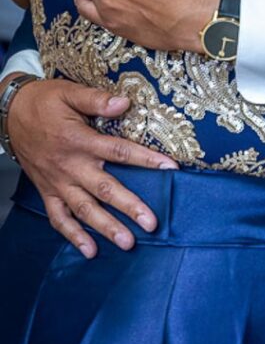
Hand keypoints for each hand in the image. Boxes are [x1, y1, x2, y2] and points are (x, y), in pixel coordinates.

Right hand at [5, 74, 178, 257]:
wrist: (8, 114)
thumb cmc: (43, 102)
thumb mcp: (69, 92)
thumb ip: (96, 100)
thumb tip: (124, 102)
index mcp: (80, 140)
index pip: (119, 151)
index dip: (145, 159)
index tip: (170, 169)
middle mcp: (70, 165)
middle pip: (105, 189)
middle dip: (129, 207)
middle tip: (151, 223)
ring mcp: (58, 182)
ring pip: (84, 209)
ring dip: (106, 227)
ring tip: (127, 243)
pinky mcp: (46, 192)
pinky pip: (59, 218)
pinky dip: (73, 235)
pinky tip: (90, 250)